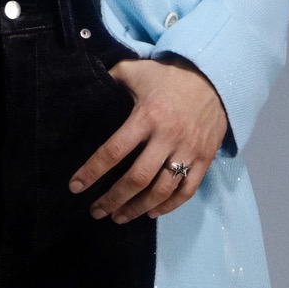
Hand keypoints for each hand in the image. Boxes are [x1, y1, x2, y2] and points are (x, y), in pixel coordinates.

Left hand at [68, 56, 227, 222]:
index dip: (93, 171)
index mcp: (147, 116)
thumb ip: (112, 77)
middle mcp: (168, 137)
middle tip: (96, 211)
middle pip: (137, 179)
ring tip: (118, 217)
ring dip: (137, 208)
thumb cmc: (167, 76)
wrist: (213, 78)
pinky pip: (186, 190)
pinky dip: (168, 206)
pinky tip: (151, 213)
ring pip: (161, 190)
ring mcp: (188, 150)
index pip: (114, 151)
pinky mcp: (205, 158)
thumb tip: (87, 84)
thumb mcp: (136, 70)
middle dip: (113, 199)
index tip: (75, 187)